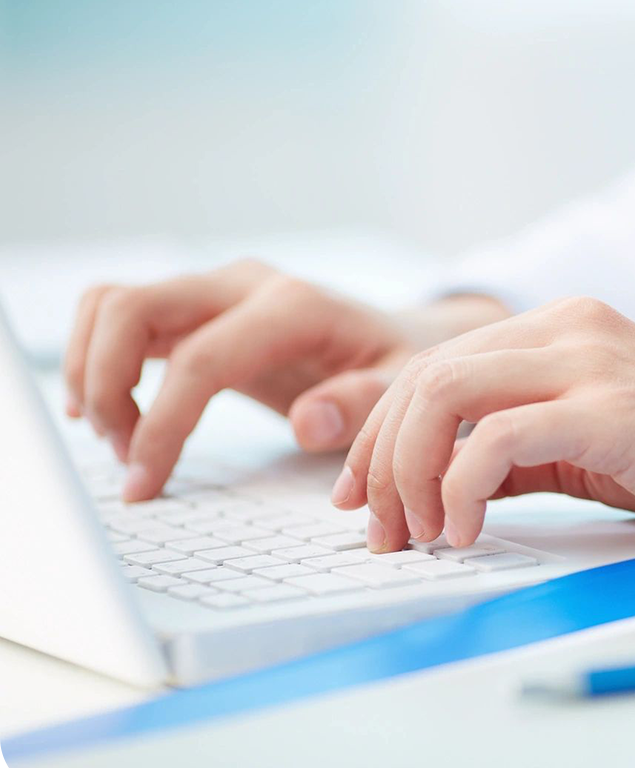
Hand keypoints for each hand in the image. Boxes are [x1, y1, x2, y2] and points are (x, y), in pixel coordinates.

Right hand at [64, 259, 509, 500]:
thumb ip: (364, 404)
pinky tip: (117, 415)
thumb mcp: (405, 388)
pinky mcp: (199, 308)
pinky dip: (100, 359)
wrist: (402, 337)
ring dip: (95, 372)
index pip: (200, 359)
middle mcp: (246, 285)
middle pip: (131, 307)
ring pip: (113, 304)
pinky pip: (121, 314)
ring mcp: (217, 290)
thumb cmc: (401, 366)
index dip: (160, 424)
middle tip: (124, 455)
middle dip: (105, 385)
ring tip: (121, 440)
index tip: (143, 483)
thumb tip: (310, 423)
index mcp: (294, 306)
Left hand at [332, 296, 634, 550]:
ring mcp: (591, 362)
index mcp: (562, 327)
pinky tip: (466, 530)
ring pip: (445, 394)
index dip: (380, 432)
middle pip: (424, 376)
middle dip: (378, 458)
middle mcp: (569, 328)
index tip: (362, 496)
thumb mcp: (594, 440)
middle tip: (378, 528)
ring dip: (408, 472)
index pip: (435, 366)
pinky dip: (461, 487)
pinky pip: (497, 438)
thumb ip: (521, 445)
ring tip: (416, 533)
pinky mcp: (612, 410)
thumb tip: (439, 485)